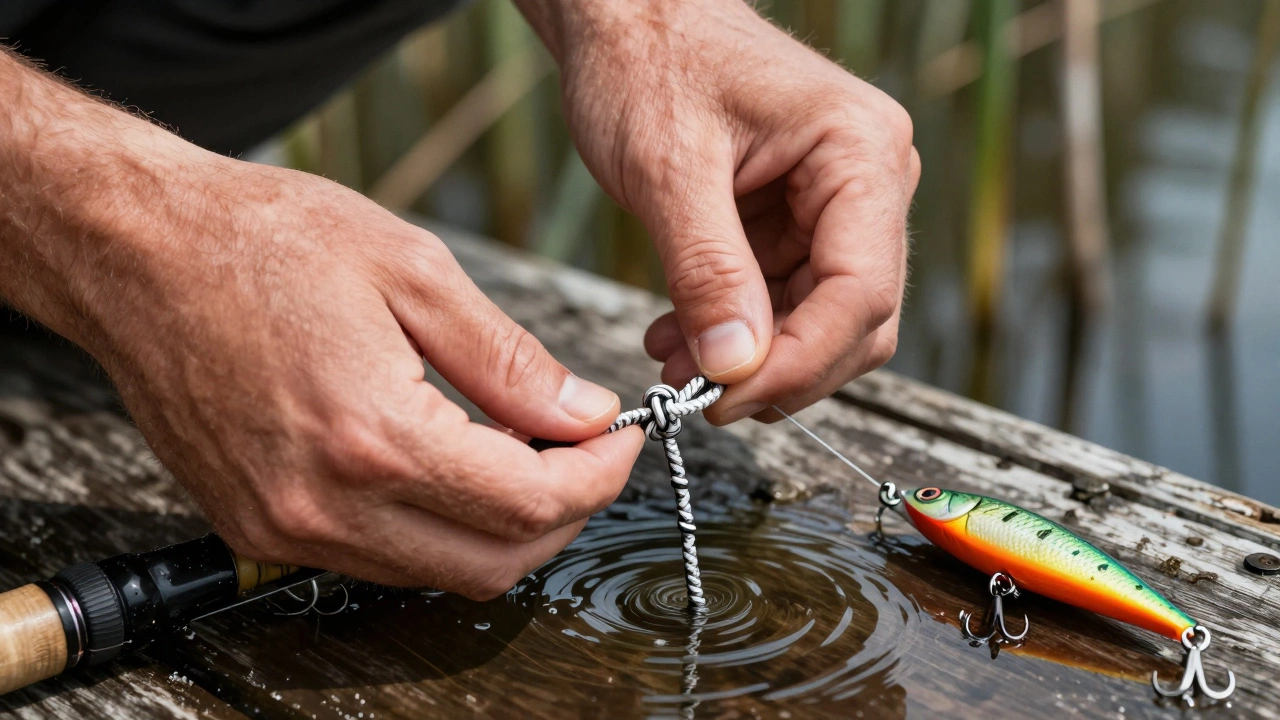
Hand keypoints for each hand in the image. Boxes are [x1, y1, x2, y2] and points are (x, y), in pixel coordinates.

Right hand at [0, 53, 642, 596]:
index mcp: (372, 434)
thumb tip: (583, 414)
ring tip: (522, 450)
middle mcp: (325, 503)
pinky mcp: (259, 526)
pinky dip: (437, 529)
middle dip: (564, 514)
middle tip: (585, 451)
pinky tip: (450, 465)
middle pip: (495, 563)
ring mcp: (285, 526)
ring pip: (440, 574)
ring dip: (502, 526)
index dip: (598, 475)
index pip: (529, 502)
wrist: (136, 252)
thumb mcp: (412, 270)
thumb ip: (510, 360)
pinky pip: (379, 560)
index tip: (619, 437)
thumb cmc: (262, 242)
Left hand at [521, 0, 918, 423]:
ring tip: (674, 367)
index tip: (725, 398)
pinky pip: (785, 301)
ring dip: (752, 360)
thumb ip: (708, 270)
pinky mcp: (798, 221)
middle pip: (856, 318)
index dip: (800, 361)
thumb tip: (736, 367)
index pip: (862, 290)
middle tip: (700, 398)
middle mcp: (868, 179)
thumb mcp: (668, 169)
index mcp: (860, 152)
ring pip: (821, 321)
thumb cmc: (650, 60)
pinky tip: (678, 340)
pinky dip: (736, 334)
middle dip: (780, 370)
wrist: (629, 16)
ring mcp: (836, 204)